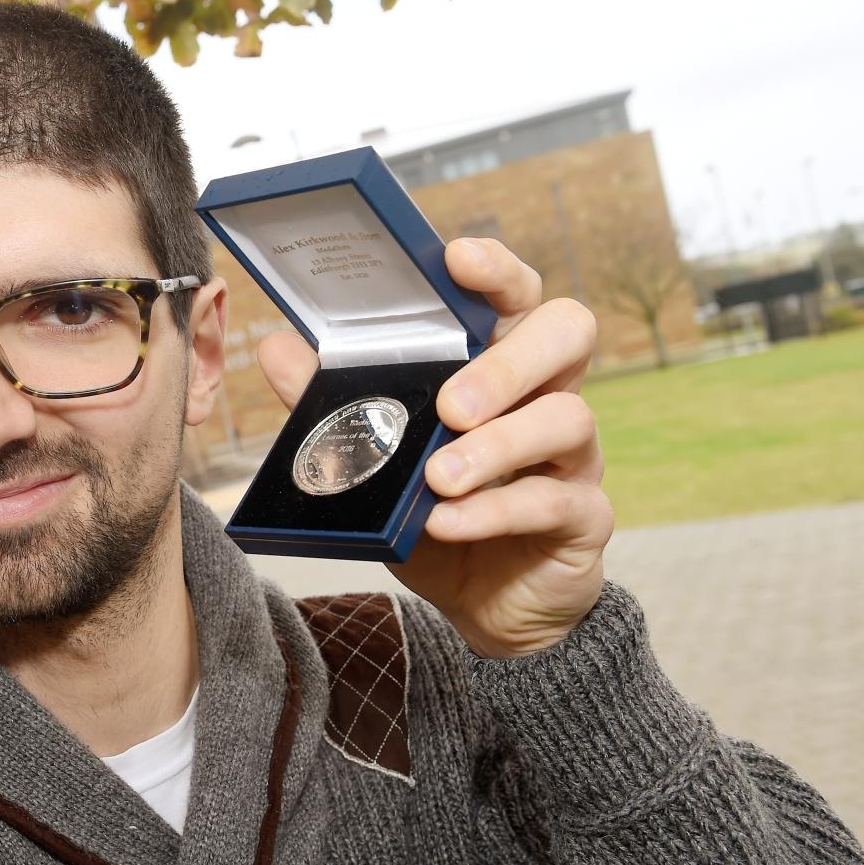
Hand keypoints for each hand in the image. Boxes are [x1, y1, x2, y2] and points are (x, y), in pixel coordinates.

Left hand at [257, 237, 610, 657]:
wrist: (488, 605)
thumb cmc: (438, 513)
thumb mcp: (381, 462)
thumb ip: (336, 405)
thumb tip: (278, 347)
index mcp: (502, 365)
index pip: (515, 296)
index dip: (496, 271)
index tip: (458, 259)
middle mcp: (549, 396)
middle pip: (568, 333)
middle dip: (508, 361)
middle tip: (451, 404)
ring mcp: (576, 457)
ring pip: (568, 418)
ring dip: (497, 446)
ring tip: (439, 476)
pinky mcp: (585, 517)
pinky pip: (554, 501)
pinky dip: (495, 511)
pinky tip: (446, 521)